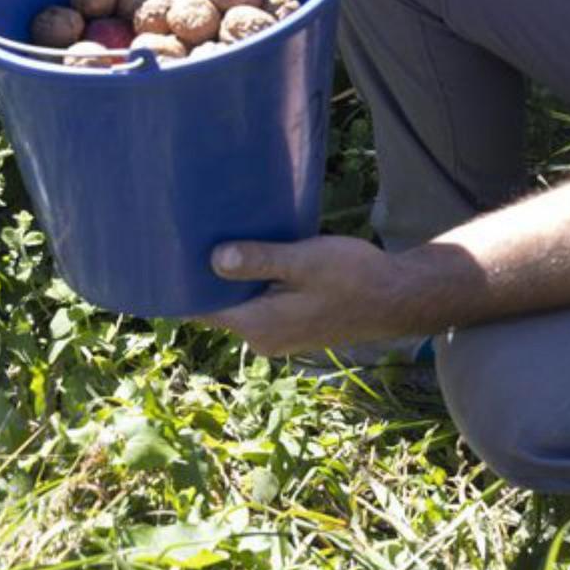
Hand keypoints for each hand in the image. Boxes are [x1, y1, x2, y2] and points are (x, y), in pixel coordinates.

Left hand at [202, 235, 411, 353]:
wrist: (398, 298)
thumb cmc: (354, 276)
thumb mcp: (304, 261)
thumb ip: (260, 260)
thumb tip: (214, 258)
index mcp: (259, 326)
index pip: (203, 308)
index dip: (184, 282)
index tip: (172, 250)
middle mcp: (263, 338)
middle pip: (220, 305)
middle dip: (207, 275)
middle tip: (196, 231)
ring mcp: (280, 335)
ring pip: (242, 303)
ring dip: (235, 277)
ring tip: (223, 236)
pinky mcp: (294, 325)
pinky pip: (261, 303)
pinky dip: (255, 282)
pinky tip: (259, 252)